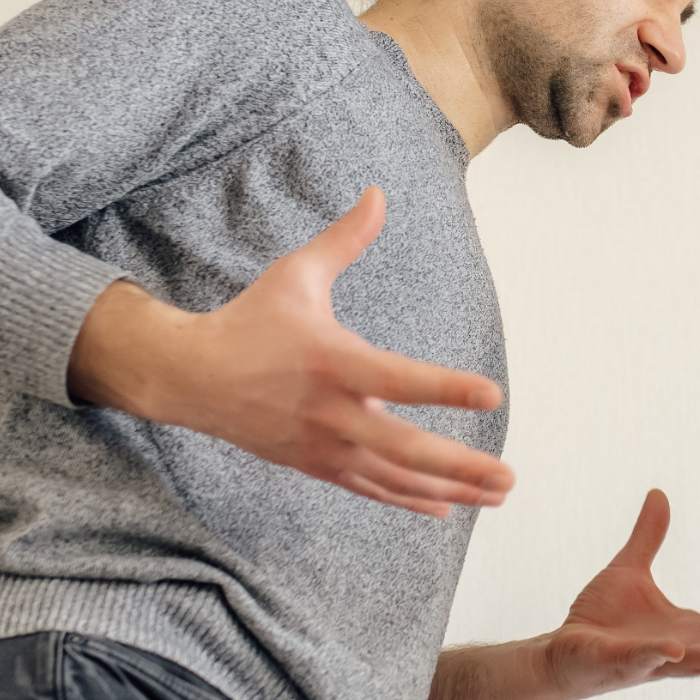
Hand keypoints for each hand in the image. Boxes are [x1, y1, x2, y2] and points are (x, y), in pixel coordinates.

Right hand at [67, 185, 512, 516]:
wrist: (189, 378)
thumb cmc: (248, 322)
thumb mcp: (295, 274)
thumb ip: (345, 239)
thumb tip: (379, 194)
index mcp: (332, 361)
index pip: (398, 378)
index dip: (446, 387)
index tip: (493, 393)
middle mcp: (330, 411)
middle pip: (403, 447)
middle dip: (460, 465)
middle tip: (509, 476)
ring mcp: (323, 445)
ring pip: (393, 477)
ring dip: (449, 488)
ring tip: (498, 495)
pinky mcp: (315, 465)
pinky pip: (371, 489)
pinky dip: (409, 499)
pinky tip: (448, 506)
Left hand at [415, 490, 699, 699]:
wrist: (560, 650)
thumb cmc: (598, 620)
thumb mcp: (630, 569)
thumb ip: (649, 537)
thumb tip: (659, 495)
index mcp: (691, 631)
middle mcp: (681, 651)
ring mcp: (653, 660)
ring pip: (698, 663)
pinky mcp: (620, 662)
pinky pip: (644, 659)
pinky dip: (660, 655)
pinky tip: (677, 651)